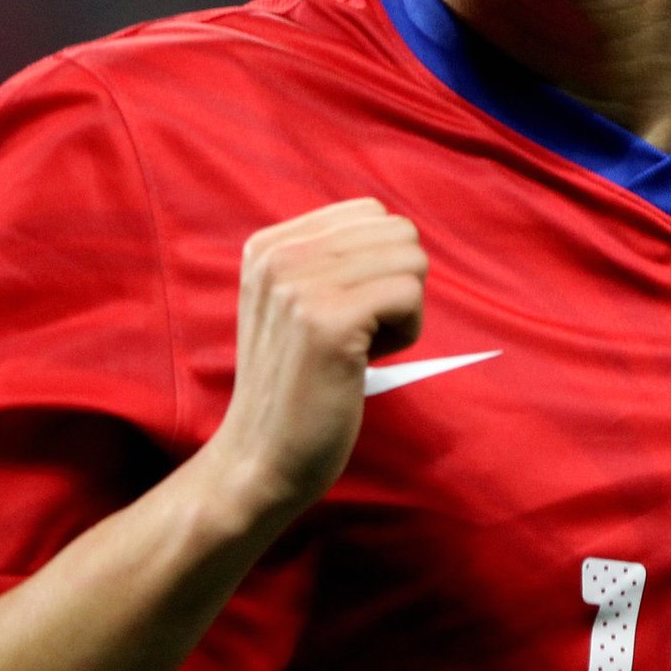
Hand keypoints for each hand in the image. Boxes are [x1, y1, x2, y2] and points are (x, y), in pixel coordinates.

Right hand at [201, 198, 426, 528]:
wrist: (261, 458)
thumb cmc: (296, 385)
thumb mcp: (292, 304)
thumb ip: (328, 260)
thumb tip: (399, 230)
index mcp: (267, 245)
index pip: (368, 212)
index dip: (377, 264)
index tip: (344, 312)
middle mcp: (278, 255)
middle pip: (396, 231)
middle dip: (396, 283)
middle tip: (359, 333)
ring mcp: (299, 286)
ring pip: (409, 259)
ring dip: (404, 309)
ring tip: (361, 346)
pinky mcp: (328, 322)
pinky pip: (410, 294)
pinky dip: (407, 332)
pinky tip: (368, 360)